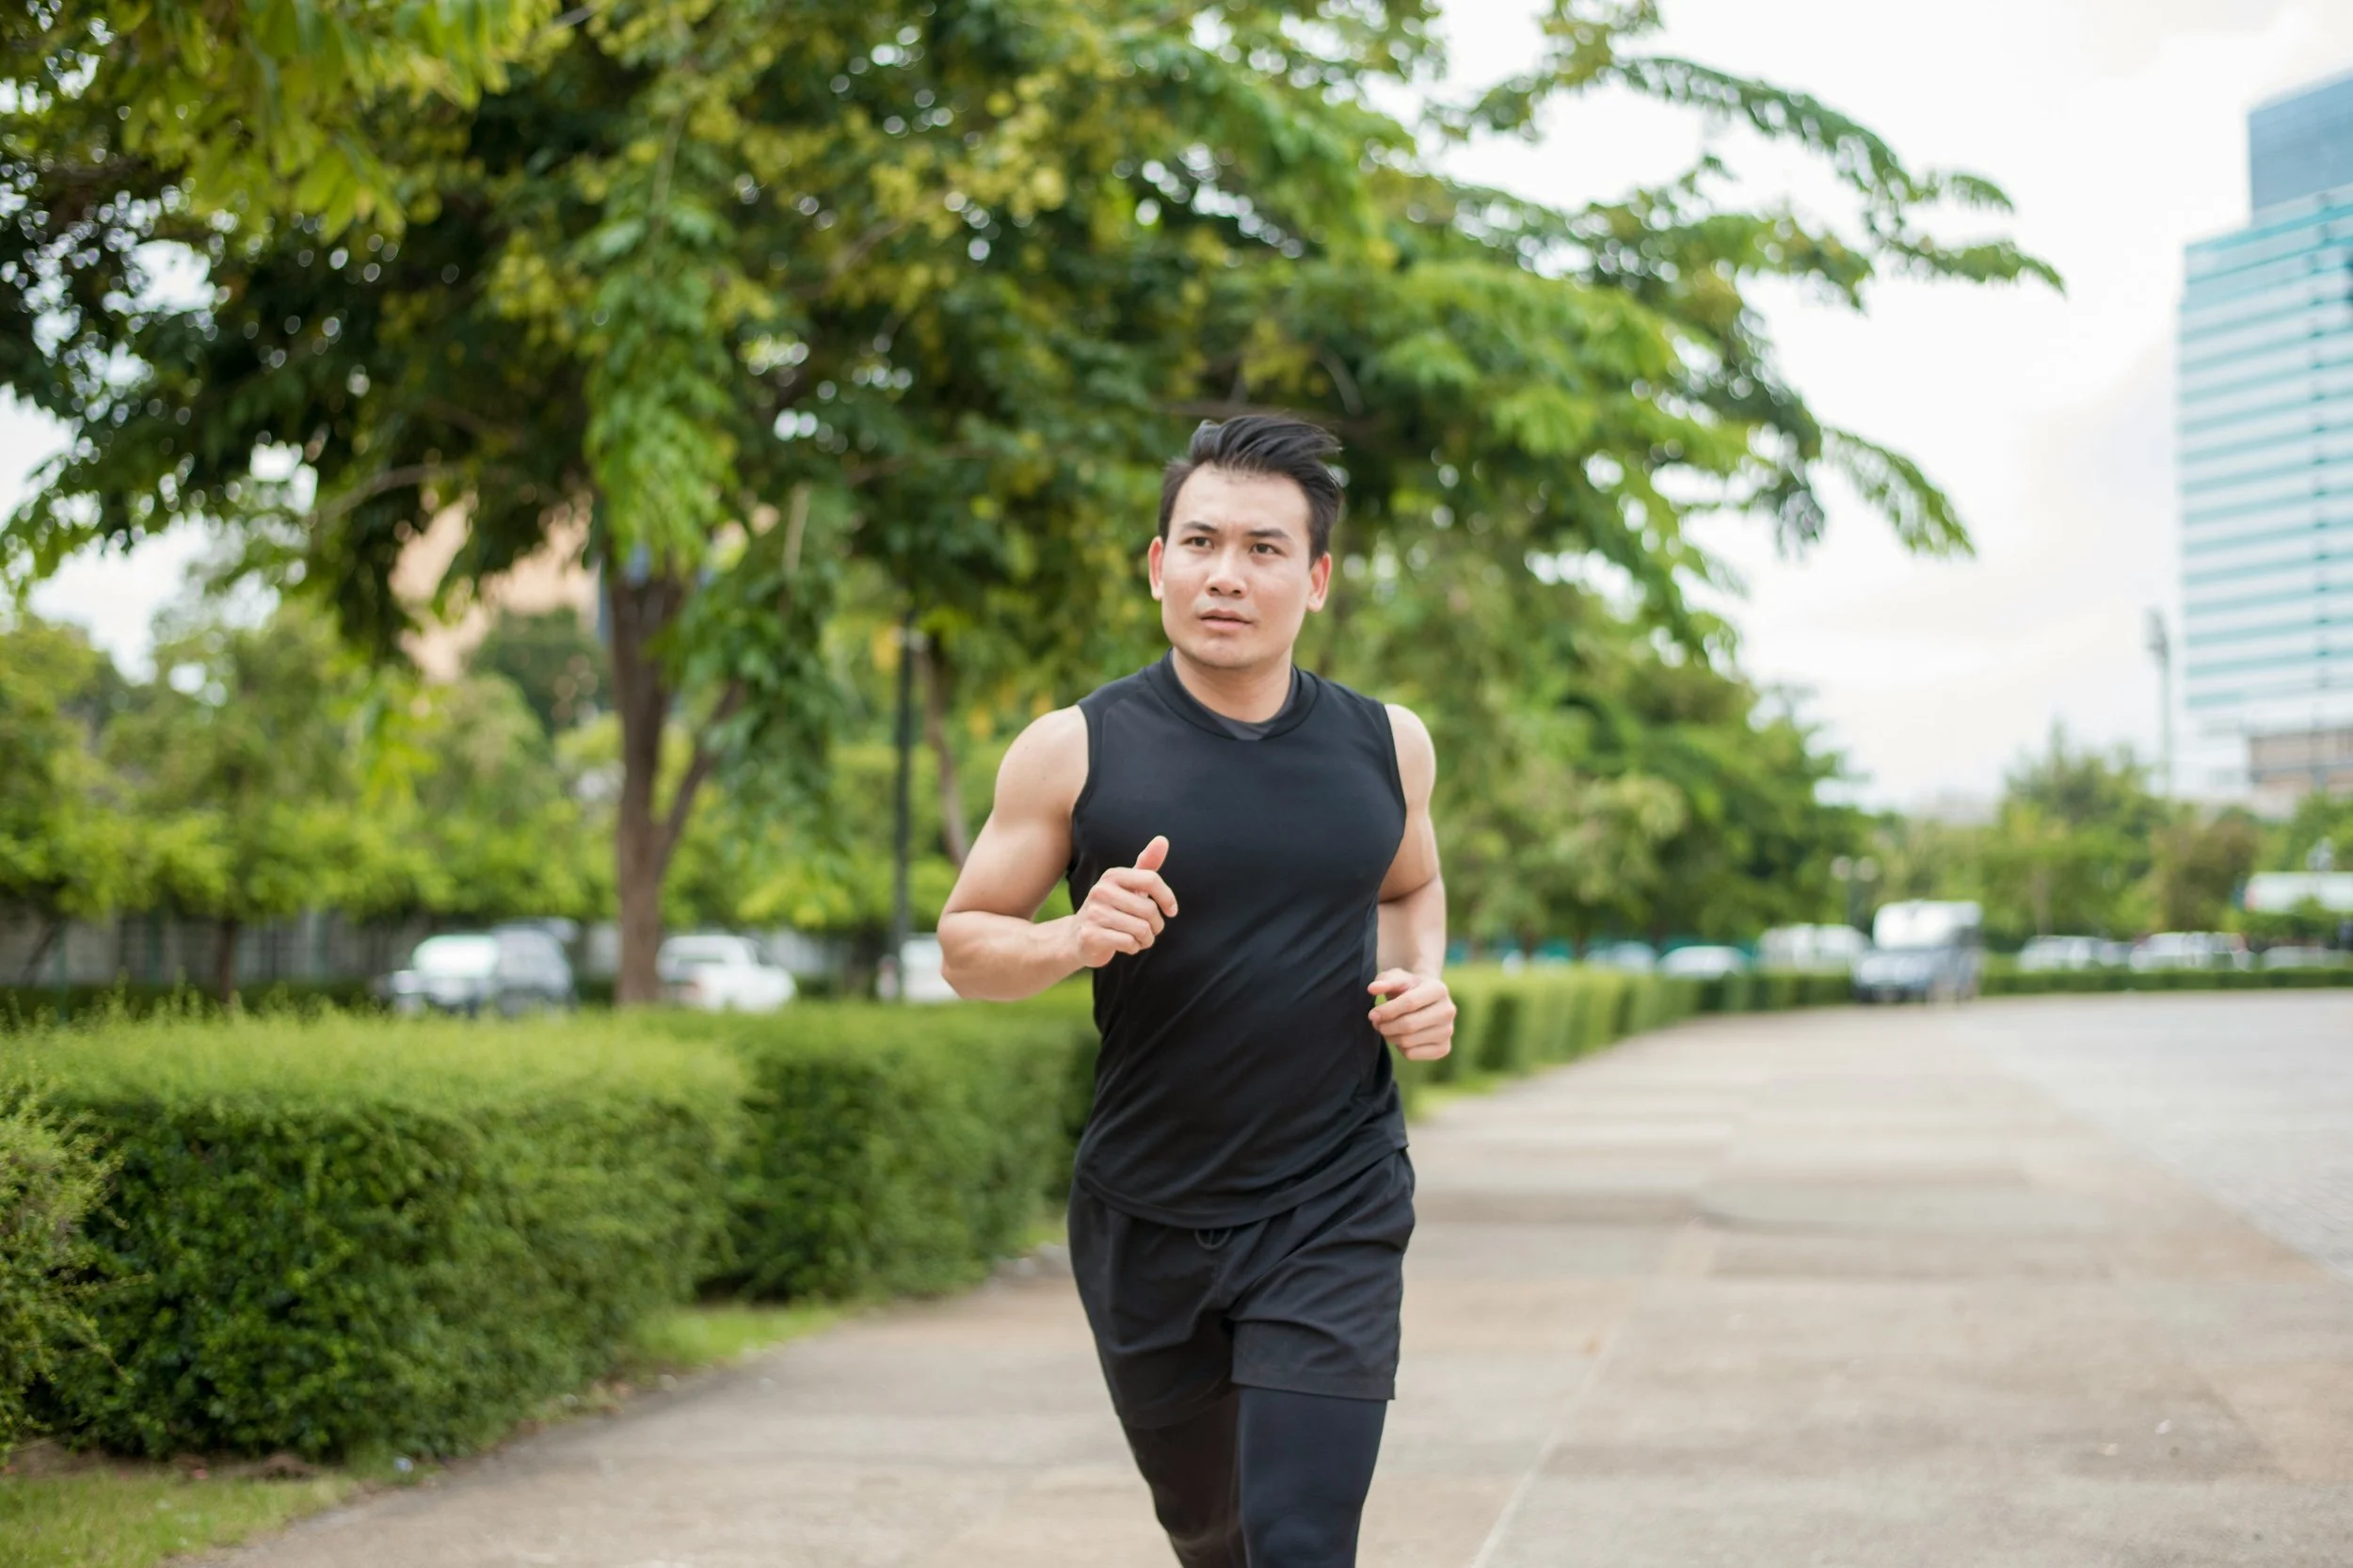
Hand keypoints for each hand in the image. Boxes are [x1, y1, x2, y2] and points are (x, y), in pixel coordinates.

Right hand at [1072, 836, 1178, 967]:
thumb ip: (1147, 864)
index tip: (1171, 911)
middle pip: (1148, 909)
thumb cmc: (1112, 909)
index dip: (1167, 897)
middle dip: (1156, 925)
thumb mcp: (1129, 886)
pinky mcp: (1090, 935)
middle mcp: (1101, 891)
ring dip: (1146, 939)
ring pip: (1141, 929)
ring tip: (1139, 939)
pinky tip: (1127, 946)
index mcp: (1112, 876)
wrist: (1077, 937)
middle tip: (1151, 930)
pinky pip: (1129, 943)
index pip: (1151, 879)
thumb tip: (1163, 839)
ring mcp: (1094, 913)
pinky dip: (1134, 948)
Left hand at [1368, 968, 1453, 1059]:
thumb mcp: (1395, 978)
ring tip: (1386, 1028)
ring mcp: (1448, 1031)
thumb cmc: (1406, 988)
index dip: (1387, 1010)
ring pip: (1408, 1042)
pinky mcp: (1444, 1048)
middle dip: (1386, 1026)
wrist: (1424, 1001)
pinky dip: (1400, 1048)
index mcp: (1439, 989)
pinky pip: (1412, 1054)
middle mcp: (1448, 1011)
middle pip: (1409, 1025)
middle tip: (1376, 1024)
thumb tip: (1372, 989)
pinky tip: (1401, 1036)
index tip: (1372, 1014)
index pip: (1409, 1003)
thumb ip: (1383, 981)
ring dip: (1390, 1037)